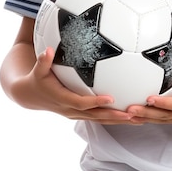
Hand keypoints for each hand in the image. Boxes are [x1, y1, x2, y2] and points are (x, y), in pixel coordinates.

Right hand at [17, 47, 133, 124]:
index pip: (82, 103)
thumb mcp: (38, 70)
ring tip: (140, 118)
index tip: (111, 98)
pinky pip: (100, 117)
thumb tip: (48, 50)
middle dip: (115, 116)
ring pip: (101, 120)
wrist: (31, 96)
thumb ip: (44, 61)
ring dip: (119, 120)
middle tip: (133, 114)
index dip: (96, 102)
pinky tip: (132, 115)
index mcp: (63, 100)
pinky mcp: (81, 114)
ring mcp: (77, 114)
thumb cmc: (37, 80)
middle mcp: (72, 110)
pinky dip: (115, 118)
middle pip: (96, 116)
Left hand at [126, 45, 171, 126]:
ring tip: (127, 115)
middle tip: (128, 109)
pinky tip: (140, 117)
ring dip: (147, 118)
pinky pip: (167, 121)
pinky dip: (153, 119)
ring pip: (164, 121)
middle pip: (165, 116)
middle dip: (146, 113)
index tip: (148, 98)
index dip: (162, 103)